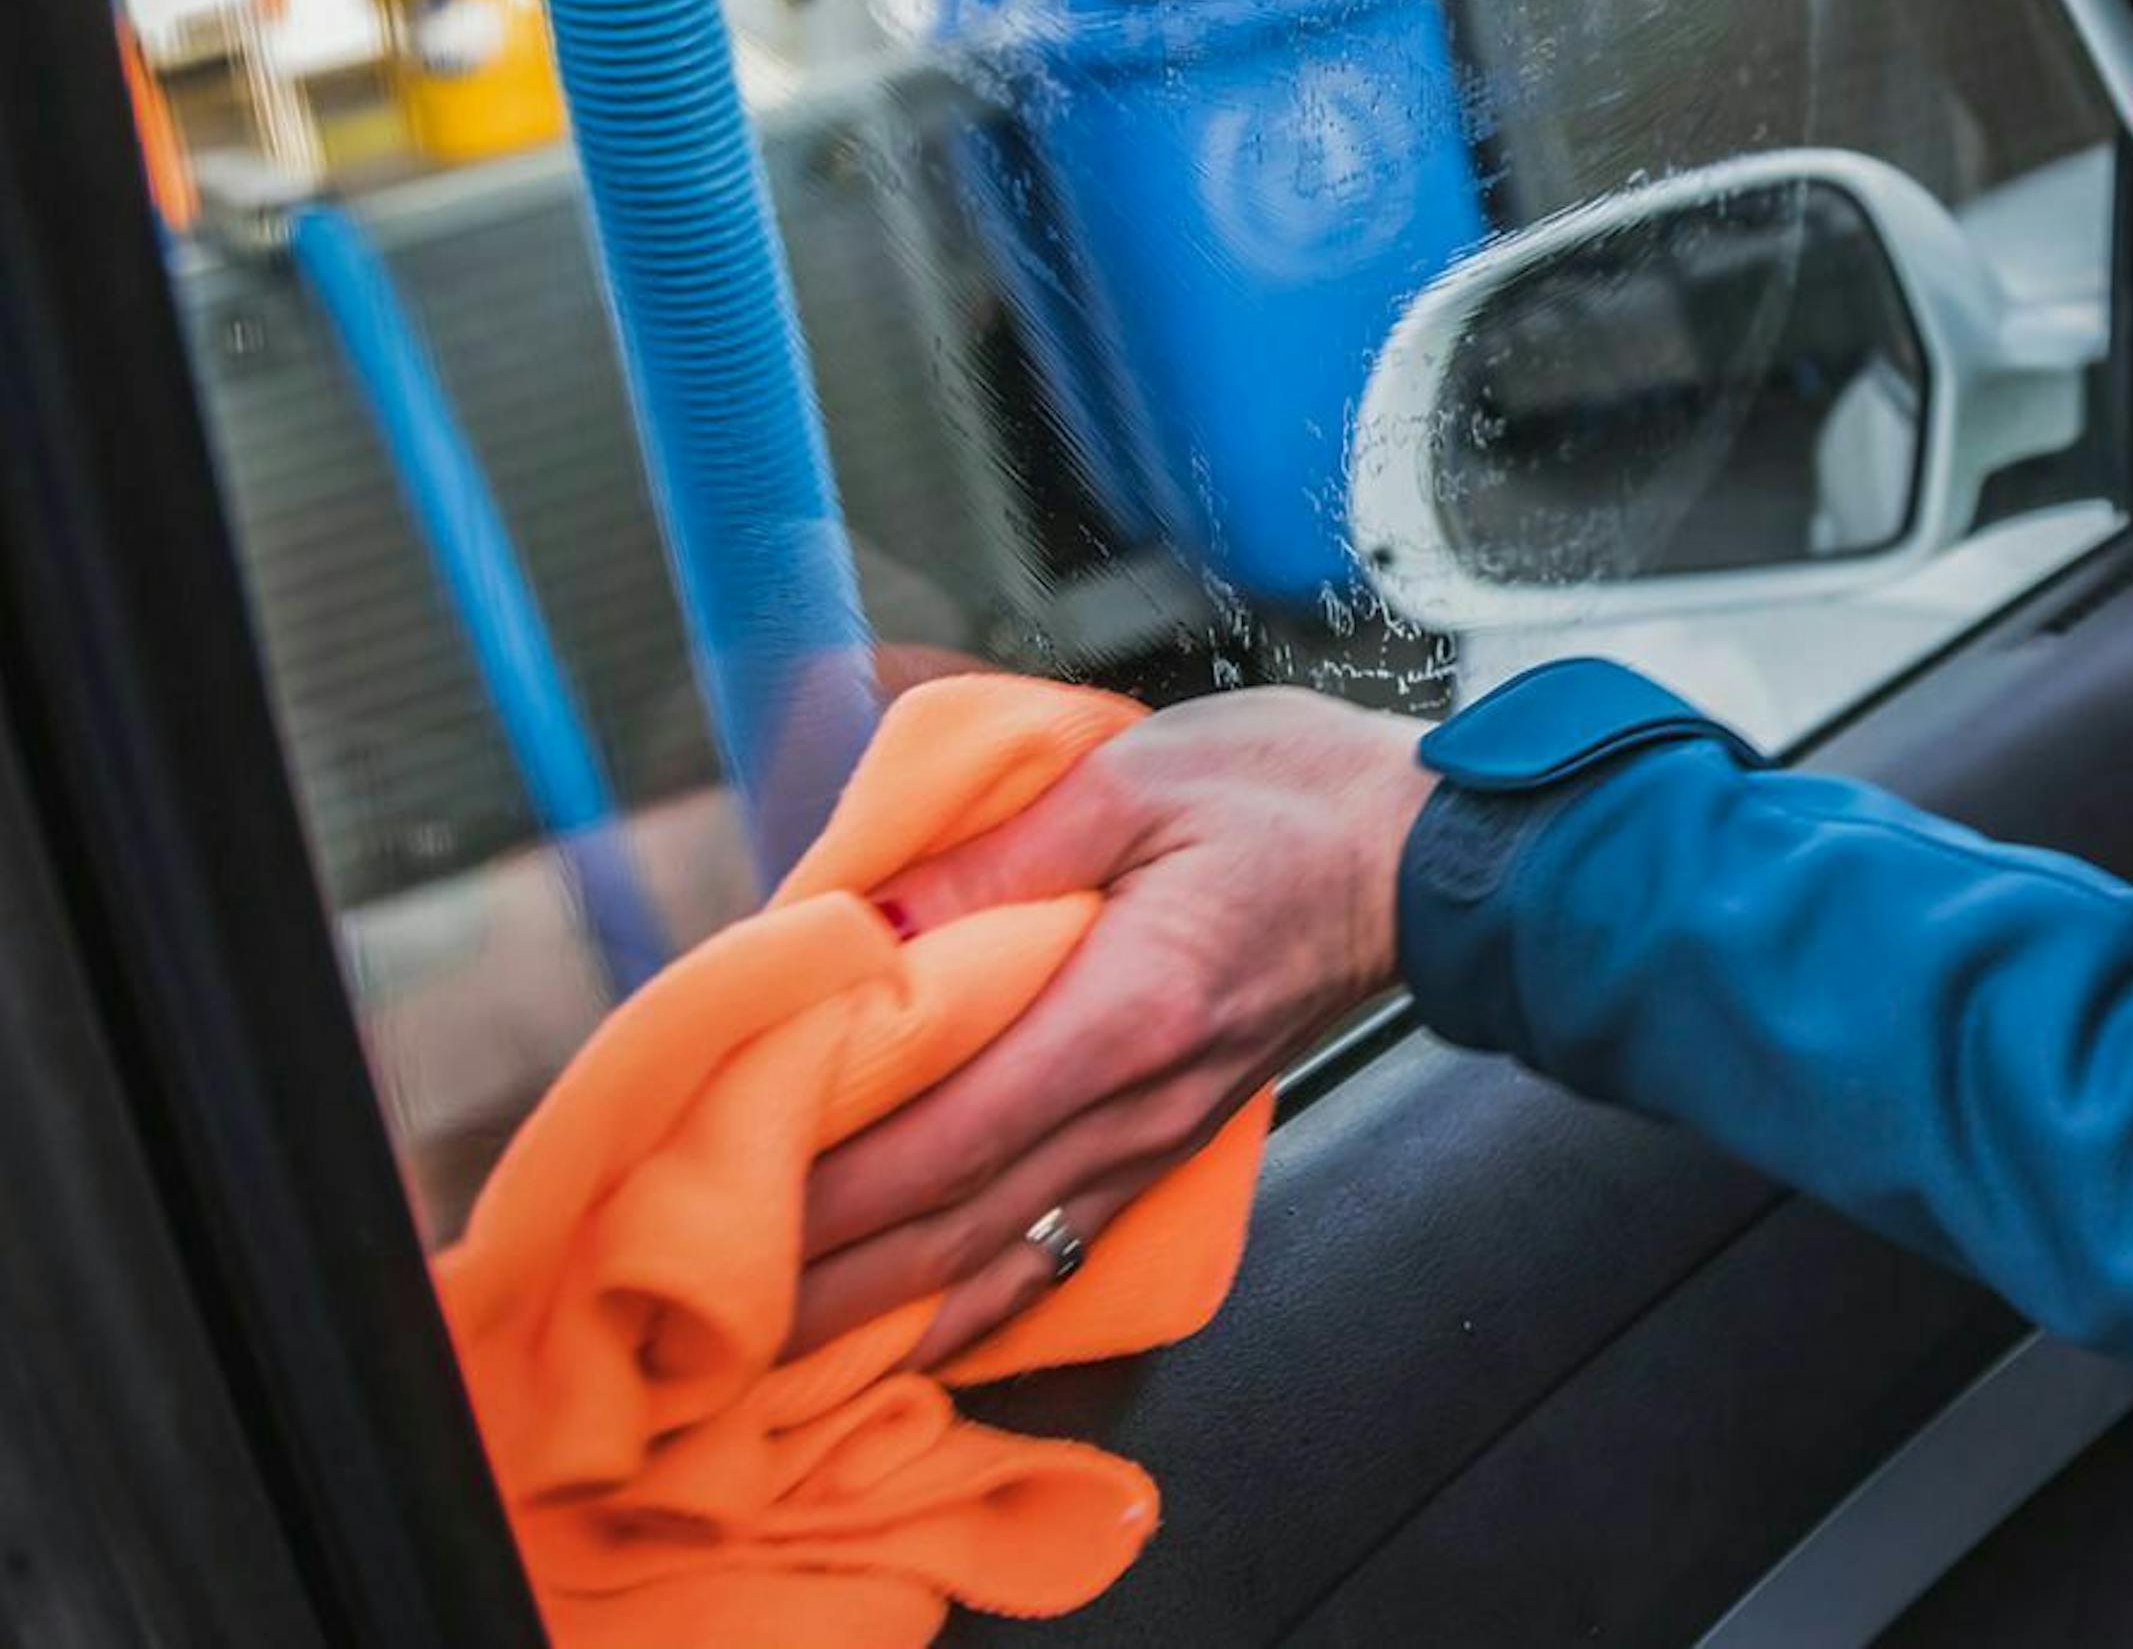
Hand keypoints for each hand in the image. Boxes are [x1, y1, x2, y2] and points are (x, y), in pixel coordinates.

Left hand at [787, 688, 1438, 1364]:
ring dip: (886, 1315)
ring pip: (1004, 1258)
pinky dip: (975, 1305)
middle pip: (960, 1224)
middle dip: (828, 1280)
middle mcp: (1140, 1105)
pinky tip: (913, 1334)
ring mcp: (1159, 1139)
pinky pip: (1056, 1248)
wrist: (1425, 856)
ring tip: (775, 1354)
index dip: (832, 1187)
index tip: (721, 1213)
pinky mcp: (1169, 1146)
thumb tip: (862, 927)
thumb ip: (990, 859)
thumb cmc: (1291, 795)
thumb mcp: (1132, 779)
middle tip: (706, 1318)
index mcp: (1129, 1011)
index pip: (952, 1130)